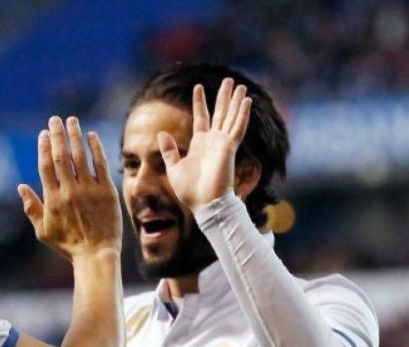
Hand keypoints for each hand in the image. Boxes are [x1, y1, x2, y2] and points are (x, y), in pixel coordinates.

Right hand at [18, 116, 121, 260]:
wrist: (96, 255)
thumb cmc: (68, 246)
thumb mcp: (43, 231)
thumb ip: (31, 208)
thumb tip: (21, 186)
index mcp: (52, 200)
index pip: (45, 166)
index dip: (43, 147)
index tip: (43, 133)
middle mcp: (69, 191)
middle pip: (61, 156)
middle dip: (57, 135)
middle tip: (55, 120)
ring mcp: (89, 190)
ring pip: (80, 156)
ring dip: (75, 135)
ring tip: (72, 121)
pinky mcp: (106, 192)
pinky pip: (101, 165)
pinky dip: (96, 148)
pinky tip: (92, 136)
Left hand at [157, 78, 251, 212]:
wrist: (204, 204)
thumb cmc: (190, 191)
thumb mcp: (174, 167)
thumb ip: (169, 150)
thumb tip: (161, 133)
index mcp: (200, 144)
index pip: (201, 117)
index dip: (200, 102)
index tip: (198, 86)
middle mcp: (213, 141)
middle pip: (220, 113)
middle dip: (223, 97)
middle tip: (229, 81)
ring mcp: (222, 144)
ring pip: (231, 117)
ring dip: (236, 101)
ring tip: (240, 86)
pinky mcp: (229, 148)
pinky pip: (237, 128)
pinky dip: (242, 114)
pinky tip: (246, 101)